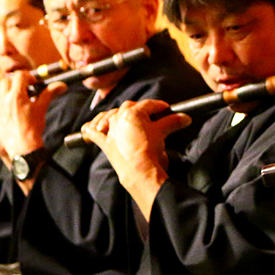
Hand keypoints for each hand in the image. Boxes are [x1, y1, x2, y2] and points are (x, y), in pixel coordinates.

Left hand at [0, 71, 64, 160]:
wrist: (24, 148)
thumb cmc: (33, 128)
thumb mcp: (42, 108)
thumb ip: (49, 94)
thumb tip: (61, 85)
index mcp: (16, 96)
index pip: (19, 76)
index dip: (28, 77)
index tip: (33, 84)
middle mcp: (4, 100)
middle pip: (5, 81)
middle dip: (14, 83)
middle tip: (23, 89)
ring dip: (6, 93)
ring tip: (16, 100)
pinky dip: (2, 106)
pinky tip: (11, 113)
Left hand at [79, 99, 189, 218]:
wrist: (139, 170)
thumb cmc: (150, 151)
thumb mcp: (162, 133)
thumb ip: (172, 122)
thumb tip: (185, 117)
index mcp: (133, 112)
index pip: (149, 104)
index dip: (159, 106)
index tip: (166, 109)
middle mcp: (119, 118)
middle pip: (129, 107)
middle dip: (140, 109)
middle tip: (151, 115)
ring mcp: (110, 129)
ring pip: (110, 115)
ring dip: (117, 114)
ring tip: (124, 118)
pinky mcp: (104, 143)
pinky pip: (92, 132)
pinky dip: (91, 128)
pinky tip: (89, 128)